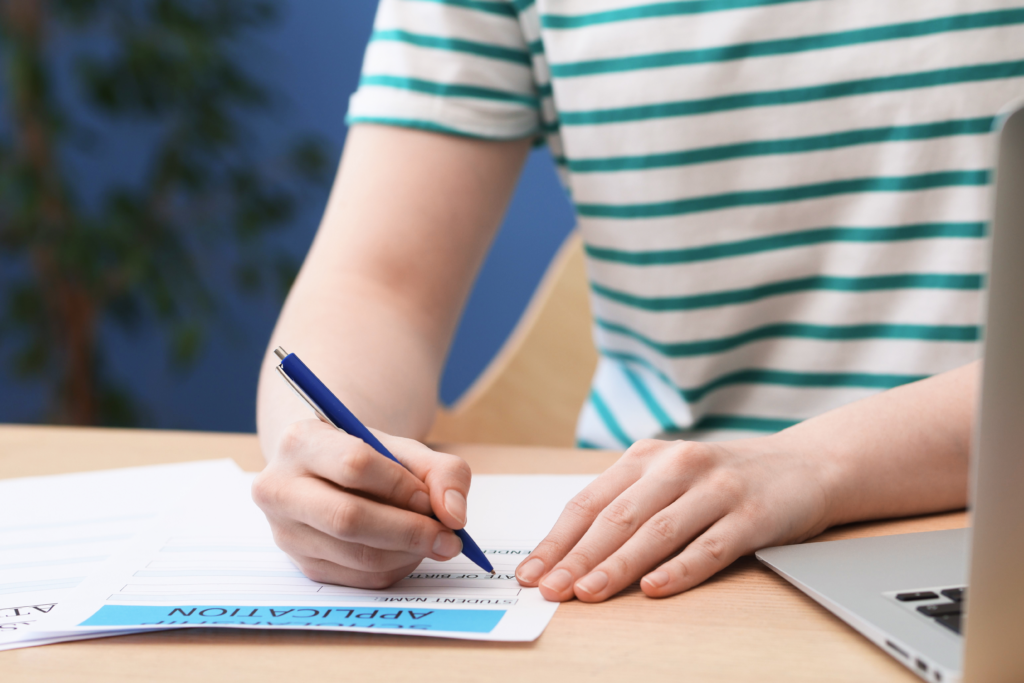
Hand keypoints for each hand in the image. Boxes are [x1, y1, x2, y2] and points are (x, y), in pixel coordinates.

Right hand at [252, 419, 470, 588]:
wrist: (328, 474)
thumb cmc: (368, 457)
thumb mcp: (404, 449)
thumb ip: (442, 471)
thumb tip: (454, 515)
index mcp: (301, 441)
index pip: (354, 464)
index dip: (400, 486)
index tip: (432, 500)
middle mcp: (280, 488)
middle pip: (348, 518)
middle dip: (409, 531)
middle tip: (449, 537)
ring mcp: (285, 533)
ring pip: (356, 555)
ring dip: (408, 553)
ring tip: (433, 540)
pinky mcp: (301, 566)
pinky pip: (359, 579)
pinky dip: (395, 568)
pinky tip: (408, 551)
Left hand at [514, 437, 831, 601]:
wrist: (804, 465)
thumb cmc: (721, 480)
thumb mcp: (668, 477)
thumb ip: (626, 503)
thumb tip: (569, 552)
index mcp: (646, 457)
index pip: (589, 502)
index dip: (558, 539)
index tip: (531, 571)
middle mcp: (677, 466)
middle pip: (617, 517)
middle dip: (577, 557)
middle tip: (550, 589)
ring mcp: (716, 489)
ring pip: (657, 532)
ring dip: (618, 565)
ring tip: (588, 592)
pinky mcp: (752, 515)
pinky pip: (710, 547)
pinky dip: (679, 569)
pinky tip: (653, 589)